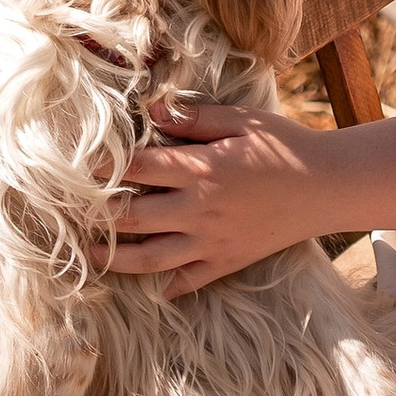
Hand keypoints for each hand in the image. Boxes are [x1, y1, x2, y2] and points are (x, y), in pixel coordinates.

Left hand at [102, 89, 395, 296]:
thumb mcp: (240, 120)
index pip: (138, 167)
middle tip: (68, 214)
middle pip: (132, 216)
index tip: (79, 165)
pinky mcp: (227, 261)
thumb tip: (151, 108)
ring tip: (90, 254)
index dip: (104, 166)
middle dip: (96, 216)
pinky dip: (166, 286)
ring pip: (150, 257)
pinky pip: (189, 280)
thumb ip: (194, 117)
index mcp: (200, 168)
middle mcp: (199, 208)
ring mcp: (211, 240)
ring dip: (115, 258)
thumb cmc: (284, 145)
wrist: (328, 185)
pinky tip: (149, 287)